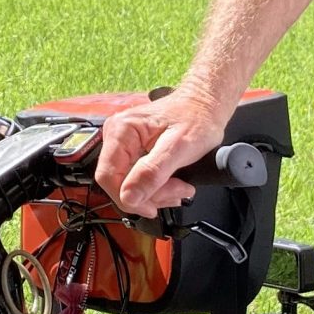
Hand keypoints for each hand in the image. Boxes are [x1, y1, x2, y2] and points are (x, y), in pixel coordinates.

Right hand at [94, 89, 228, 216]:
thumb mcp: (179, 148)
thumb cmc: (197, 117)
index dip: (128, 198)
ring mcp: (123, 143)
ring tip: (179, 188)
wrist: (205, 106)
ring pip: (128, 184)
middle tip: (177, 192)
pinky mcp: (132, 150)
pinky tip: (171, 184)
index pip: (108, 176)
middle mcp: (117, 135)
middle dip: (147, 196)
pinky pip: (135, 178)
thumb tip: (129, 197)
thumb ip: (152, 173)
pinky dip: (155, 187)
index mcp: (122, 130)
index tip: (151, 207)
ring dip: (154, 194)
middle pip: (118, 182)